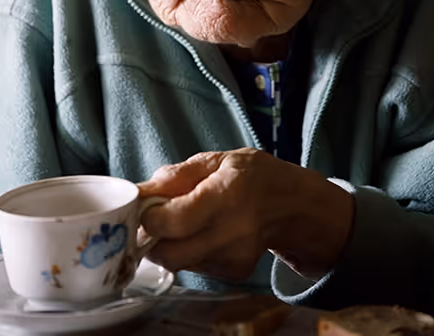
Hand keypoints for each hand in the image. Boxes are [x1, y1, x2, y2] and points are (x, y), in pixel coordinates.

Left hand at [137, 148, 353, 281]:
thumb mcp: (216, 160)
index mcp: (225, 196)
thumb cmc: (253, 177)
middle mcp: (231, 233)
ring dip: (168, 246)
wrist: (293, 205)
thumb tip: (140, 192)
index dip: (148, 218)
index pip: (172, 222)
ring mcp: (234, 258)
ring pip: (179, 263)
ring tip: (180, 222)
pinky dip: (187, 253)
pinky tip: (201, 233)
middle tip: (152, 221)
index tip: (143, 207)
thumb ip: (175, 175)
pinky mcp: (233, 273)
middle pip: (170, 254)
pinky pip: (194, 268)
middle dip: (151, 239)